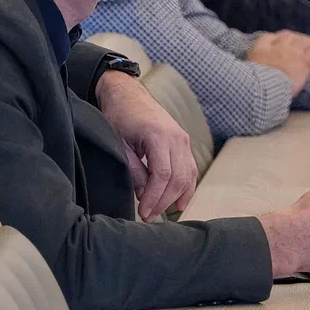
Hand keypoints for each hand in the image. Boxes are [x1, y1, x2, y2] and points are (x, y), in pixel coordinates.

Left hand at [95, 72, 197, 220]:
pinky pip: (190, 168)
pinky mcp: (183, 141)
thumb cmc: (120, 115)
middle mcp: (177, 137)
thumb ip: (133, 169)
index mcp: (159, 135)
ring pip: (188, 175)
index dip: (154, 197)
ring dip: (176, 197)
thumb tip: (143, 194)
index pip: (163, 175)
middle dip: (164, 201)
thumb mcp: (120, 143)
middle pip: (178, 178)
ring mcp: (183, 138)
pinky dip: (187, 186)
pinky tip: (179, 202)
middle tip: (149, 215)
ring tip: (161, 212)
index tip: (143, 212)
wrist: (128, 94)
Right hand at [246, 31, 309, 94]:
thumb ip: (255, 65)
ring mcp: (292, 51)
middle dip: (299, 41)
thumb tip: (257, 71)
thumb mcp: (248, 70)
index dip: (283, 40)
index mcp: (262, 46)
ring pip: (305, 42)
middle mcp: (278, 45)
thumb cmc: (253, 85)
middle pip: (292, 37)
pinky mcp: (304, 60)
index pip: (275, 37)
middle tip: (304, 47)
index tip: (286, 44)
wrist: (260, 89)